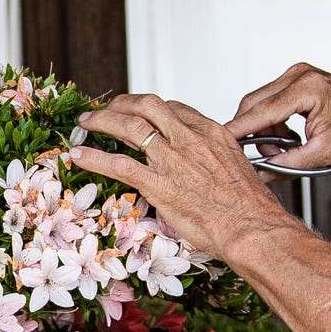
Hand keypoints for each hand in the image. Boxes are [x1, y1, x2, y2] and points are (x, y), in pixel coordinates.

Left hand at [69, 92, 294, 263]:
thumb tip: (199, 166)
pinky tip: (78, 154)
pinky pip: (118, 163)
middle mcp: (188, 138)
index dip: (148, 107)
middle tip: (106, 110)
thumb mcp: (234, 168)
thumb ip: (212, 159)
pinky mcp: (158, 183)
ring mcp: (172, 159)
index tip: (137, 111)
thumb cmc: (248, 207)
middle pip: (146, 106)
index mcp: (209, 132)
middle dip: (121, 104)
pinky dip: (94, 156)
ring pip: (128, 126)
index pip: (172, 107)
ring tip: (86, 122)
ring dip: (102, 121)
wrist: (252, 227)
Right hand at [232, 63, 330, 171]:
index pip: (261, 111)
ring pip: (260, 102)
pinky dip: (272, 121)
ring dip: (263, 129)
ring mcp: (297, 74)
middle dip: (251, 133)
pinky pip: (270, 100)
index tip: (219, 142)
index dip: (237, 129)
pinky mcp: (296, 79)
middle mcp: (299, 75)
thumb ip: (287, 164)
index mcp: (308, 88)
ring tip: (284, 149)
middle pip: (253, 103)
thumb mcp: (323, 155)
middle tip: (261, 156)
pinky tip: (289, 136)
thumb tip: (259, 172)